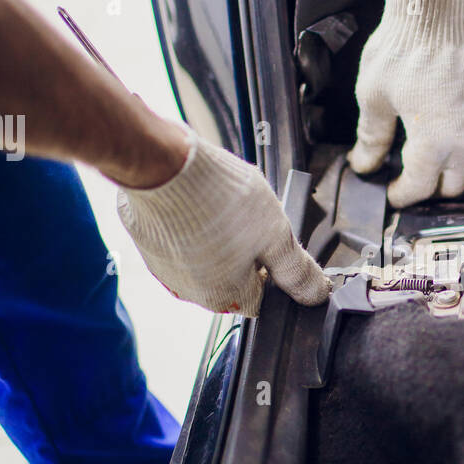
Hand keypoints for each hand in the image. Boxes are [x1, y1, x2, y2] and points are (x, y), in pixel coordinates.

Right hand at [117, 132, 330, 314]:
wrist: (162, 164)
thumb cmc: (217, 198)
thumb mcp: (275, 235)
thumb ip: (296, 271)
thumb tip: (315, 295)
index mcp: (224, 297)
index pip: (262, 298)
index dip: (273, 270)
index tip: (271, 241)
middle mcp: (191, 292)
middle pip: (233, 280)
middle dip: (245, 252)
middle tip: (248, 218)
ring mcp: (165, 270)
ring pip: (206, 261)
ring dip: (219, 240)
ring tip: (222, 207)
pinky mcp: (148, 246)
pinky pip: (180, 244)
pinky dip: (191, 228)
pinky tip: (198, 204)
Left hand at [348, 0, 463, 207]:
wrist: (437, 13)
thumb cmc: (402, 51)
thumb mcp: (373, 96)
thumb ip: (372, 137)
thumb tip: (364, 164)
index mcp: (432, 144)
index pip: (419, 188)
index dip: (401, 193)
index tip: (392, 190)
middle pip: (453, 186)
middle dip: (432, 185)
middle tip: (418, 170)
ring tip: (454, 160)